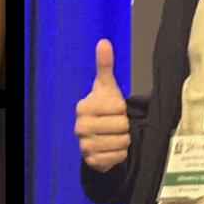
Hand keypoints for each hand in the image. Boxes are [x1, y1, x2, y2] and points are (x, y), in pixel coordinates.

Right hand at [75, 39, 130, 171]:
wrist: (97, 137)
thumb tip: (104, 42)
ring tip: (113, 135)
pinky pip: (118, 157)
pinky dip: (120, 154)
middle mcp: (80, 127)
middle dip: (123, 125)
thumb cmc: (104, 108)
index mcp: (83, 107)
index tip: (112, 110)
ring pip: (122, 141)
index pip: (118, 107)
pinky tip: (111, 149)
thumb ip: (105, 65)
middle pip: (121, 125)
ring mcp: (85, 146)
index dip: (121, 108)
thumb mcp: (106, 87)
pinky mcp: (92, 161)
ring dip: (123, 140)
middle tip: (113, 124)